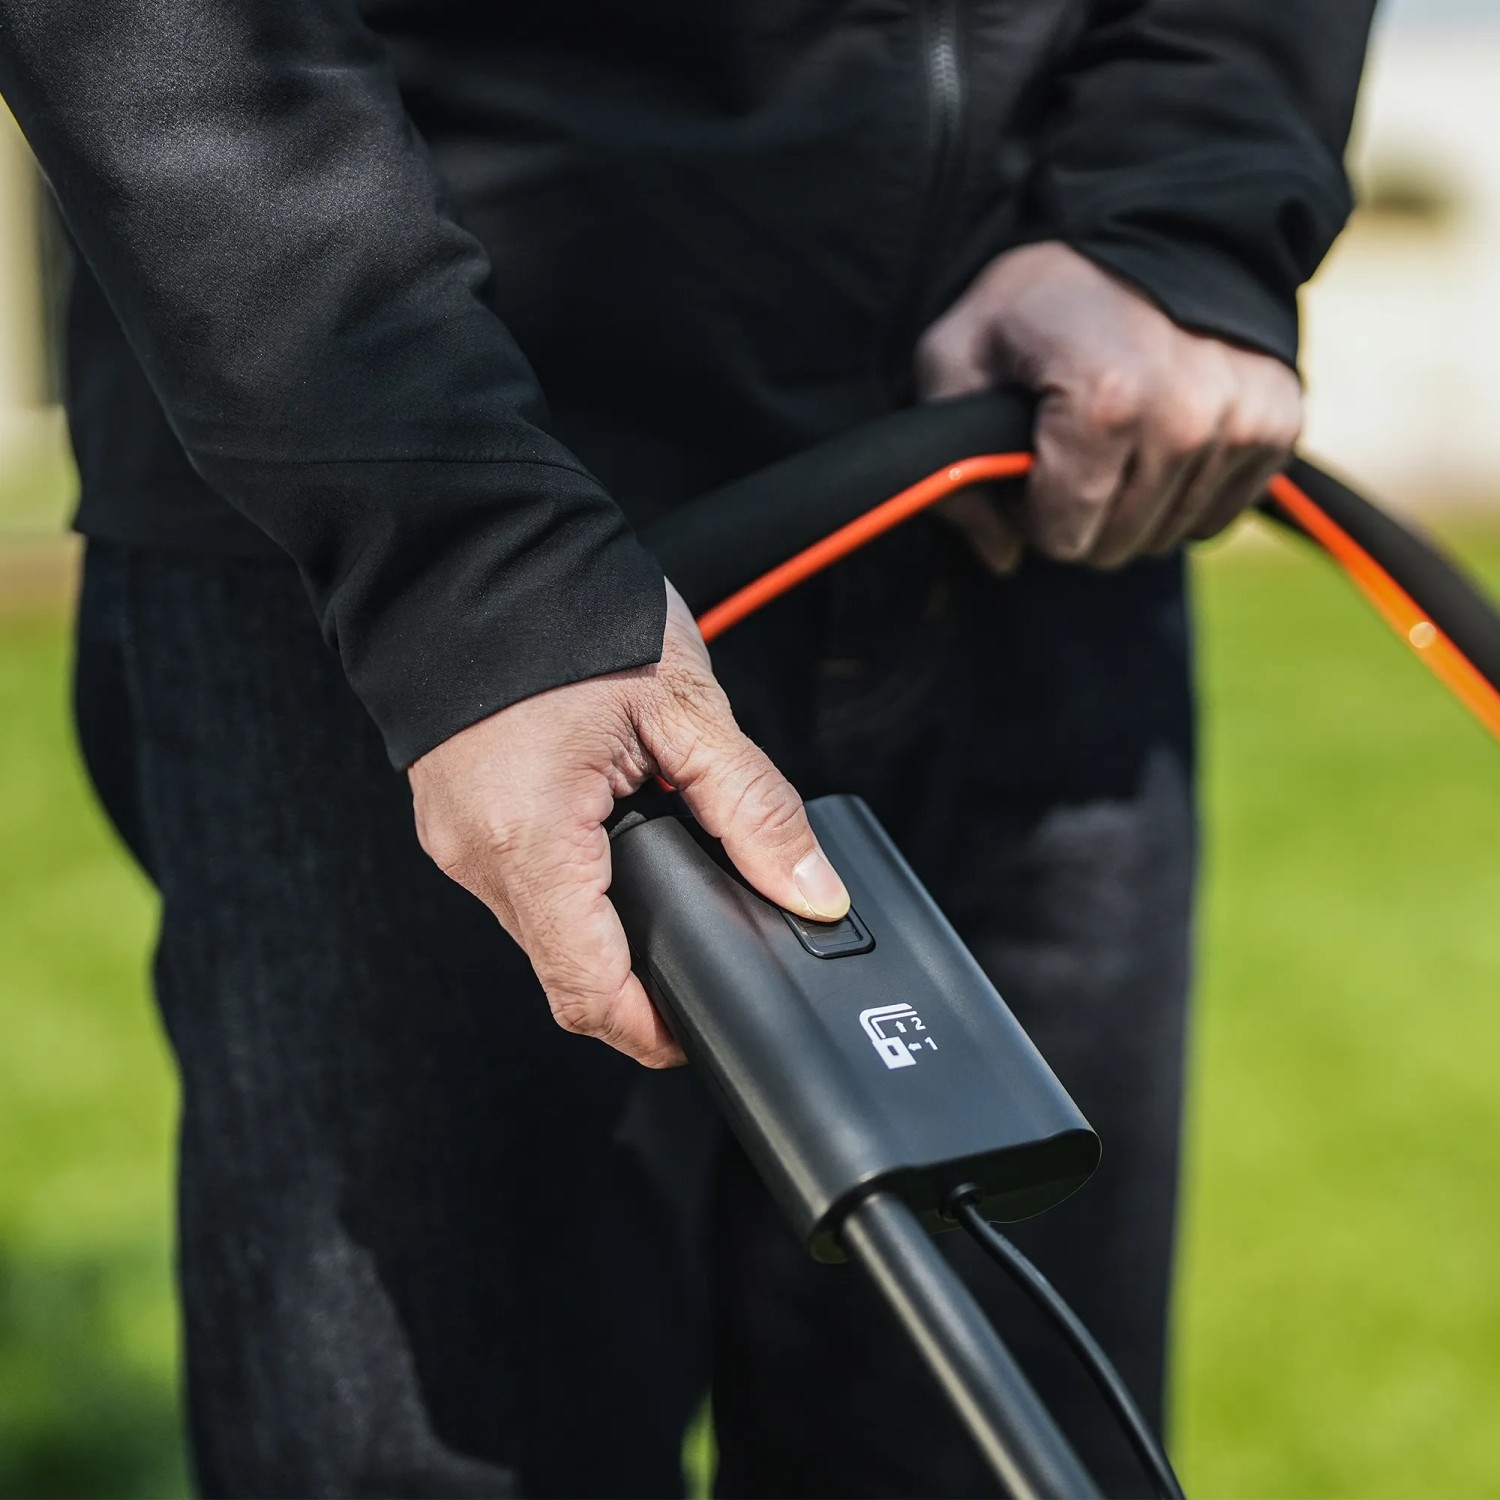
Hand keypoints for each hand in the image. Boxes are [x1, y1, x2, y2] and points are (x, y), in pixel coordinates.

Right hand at [408, 582, 849, 1067]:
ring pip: (547, 930)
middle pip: (568, 969)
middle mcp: (477, 854)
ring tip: (674, 879)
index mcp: (528, 837)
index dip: (655, 1029)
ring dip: (613, 926)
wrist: (465, 545)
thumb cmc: (563, 608)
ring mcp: (458, 838)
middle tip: (712, 947)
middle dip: (643, 977)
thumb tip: (810, 890)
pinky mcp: (458, 816)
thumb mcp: (684, 707)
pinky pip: (525, 882)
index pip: (589, 990)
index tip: (707, 1027)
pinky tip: (621, 840)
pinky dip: (580, 883)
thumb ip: (755, 807)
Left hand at [916, 241, 1302, 570]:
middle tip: (1068, 445)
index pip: (1064, 538)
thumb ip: (952, 469)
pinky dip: (1183, 490)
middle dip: (1080, 511)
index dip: (1031, 510)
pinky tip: (1162, 434)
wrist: (1149, 223)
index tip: (1028, 458)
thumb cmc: (1039, 298)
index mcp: (1106, 402)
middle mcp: (1187, 417)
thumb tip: (1001, 558)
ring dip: (1132, 502)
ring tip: (1116, 431)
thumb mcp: (955, 357)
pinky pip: (1217, 515)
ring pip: (1166, 535)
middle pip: (1115, 545)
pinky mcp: (1280, 422)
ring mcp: (1242, 420)